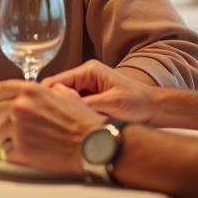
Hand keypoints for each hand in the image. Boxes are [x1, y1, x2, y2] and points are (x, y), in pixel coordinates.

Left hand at [0, 80, 105, 175]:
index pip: (2, 90)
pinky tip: (32, 153)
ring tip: (30, 142)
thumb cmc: (84, 121)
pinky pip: (7, 152)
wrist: (93, 144)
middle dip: (7, 119)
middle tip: (21, 127)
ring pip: (0, 134)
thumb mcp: (66, 95)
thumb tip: (36, 92)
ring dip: (12, 138)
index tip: (10, 105)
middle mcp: (20, 107)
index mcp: (31, 91)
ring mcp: (18, 130)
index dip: (7, 99)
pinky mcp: (20, 151)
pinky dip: (17, 154)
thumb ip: (45, 91)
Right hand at [42, 60, 158, 123]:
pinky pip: (73, 107)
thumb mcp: (111, 104)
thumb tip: (61, 107)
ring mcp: (87, 89)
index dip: (47, 96)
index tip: (43, 112)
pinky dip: (72, 116)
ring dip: (64, 112)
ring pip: (64, 100)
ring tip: (63, 126)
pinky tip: (72, 127)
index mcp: (89, 71)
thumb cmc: (137, 103)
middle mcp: (85, 77)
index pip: (56, 80)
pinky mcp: (90, 100)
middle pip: (57, 91)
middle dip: (55, 106)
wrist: (154, 109)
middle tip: (54, 123)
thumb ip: (85, 104)